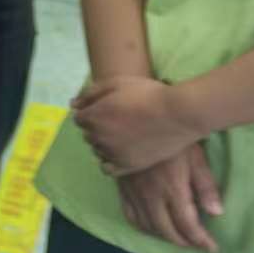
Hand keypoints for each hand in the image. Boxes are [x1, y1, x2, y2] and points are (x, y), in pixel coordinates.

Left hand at [74, 76, 202, 174]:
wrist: (180, 113)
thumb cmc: (149, 94)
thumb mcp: (117, 83)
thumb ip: (90, 94)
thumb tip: (73, 105)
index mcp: (93, 116)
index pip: (79, 118)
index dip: (93, 112)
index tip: (109, 109)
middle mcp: (98, 137)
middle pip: (88, 134)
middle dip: (98, 127)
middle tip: (121, 120)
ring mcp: (112, 153)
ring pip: (97, 150)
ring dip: (105, 143)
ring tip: (126, 134)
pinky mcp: (128, 166)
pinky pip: (107, 168)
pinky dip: (110, 160)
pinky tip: (123, 150)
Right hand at [116, 144, 223, 252]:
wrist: (141, 120)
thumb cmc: (174, 137)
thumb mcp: (196, 158)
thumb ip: (205, 186)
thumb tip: (216, 213)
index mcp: (172, 190)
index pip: (187, 224)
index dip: (200, 240)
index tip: (211, 247)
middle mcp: (151, 196)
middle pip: (166, 230)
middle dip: (184, 242)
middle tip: (196, 244)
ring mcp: (134, 193)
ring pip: (147, 226)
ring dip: (164, 237)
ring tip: (178, 237)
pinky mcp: (122, 188)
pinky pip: (130, 216)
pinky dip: (142, 227)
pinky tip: (152, 227)